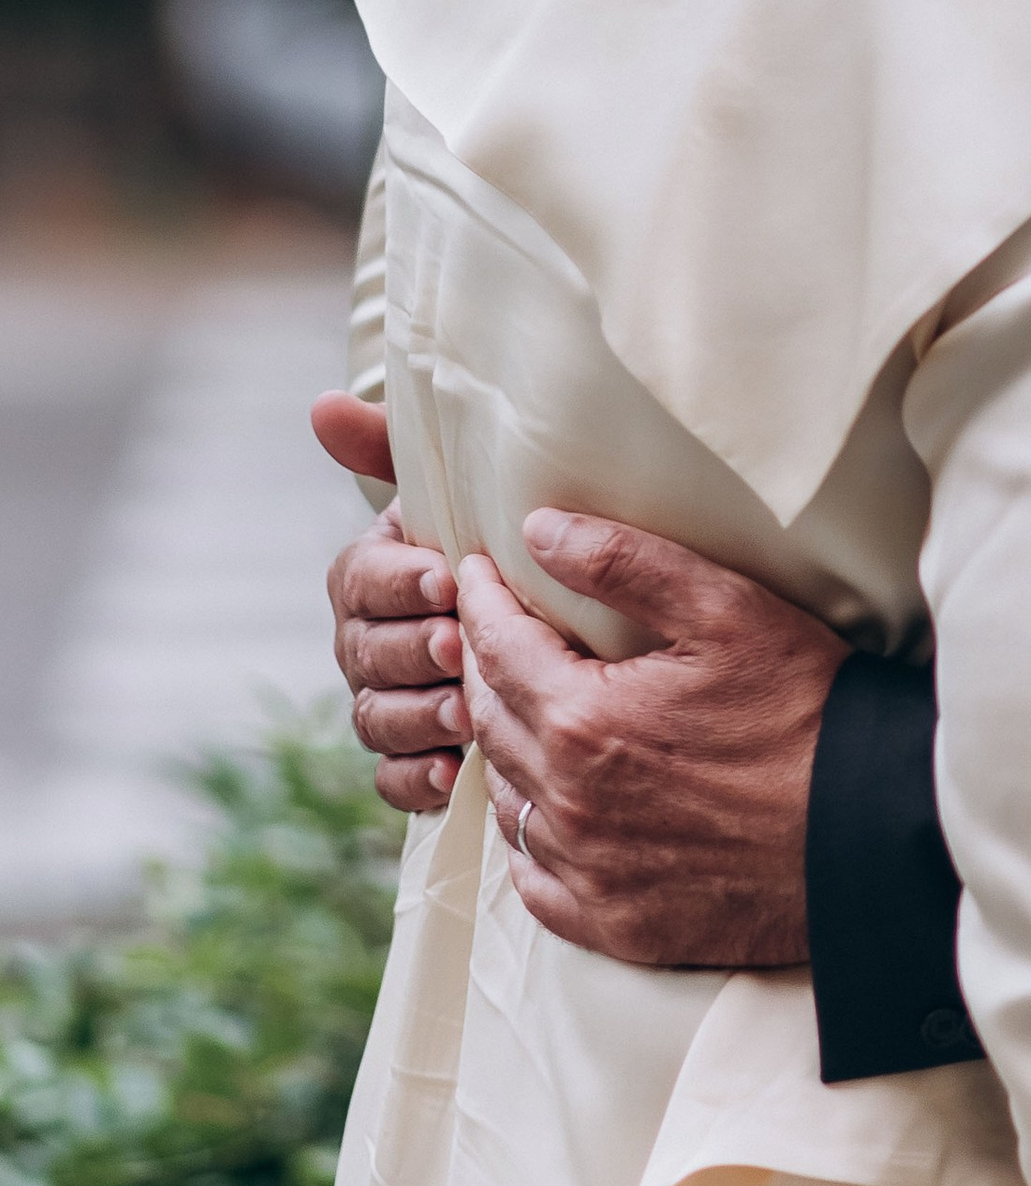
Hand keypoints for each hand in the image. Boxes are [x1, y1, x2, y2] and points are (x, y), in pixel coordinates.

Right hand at [316, 398, 468, 815]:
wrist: (552, 624)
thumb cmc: (496, 544)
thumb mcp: (458, 492)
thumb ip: (392, 449)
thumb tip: (322, 405)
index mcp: (373, 575)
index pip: (358, 579)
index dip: (397, 582)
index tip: (446, 579)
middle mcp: (367, 640)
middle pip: (364, 654)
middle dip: (411, 651)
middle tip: (459, 648)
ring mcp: (386, 702)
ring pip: (375, 717)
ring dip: (417, 716)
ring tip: (465, 714)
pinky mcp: (414, 758)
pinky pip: (393, 780)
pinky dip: (416, 779)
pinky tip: (452, 773)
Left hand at [457, 515, 840, 968]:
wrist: (870, 834)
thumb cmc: (807, 710)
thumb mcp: (728, 611)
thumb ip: (625, 563)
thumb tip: (538, 530)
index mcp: (582, 718)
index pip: (496, 645)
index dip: (480, 600)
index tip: (474, 573)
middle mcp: (567, 801)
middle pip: (490, 720)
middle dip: (486, 667)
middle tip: (496, 635)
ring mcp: (587, 870)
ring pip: (507, 798)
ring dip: (507, 749)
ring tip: (525, 714)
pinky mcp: (614, 923)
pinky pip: (534, 879)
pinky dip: (530, 837)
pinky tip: (549, 811)